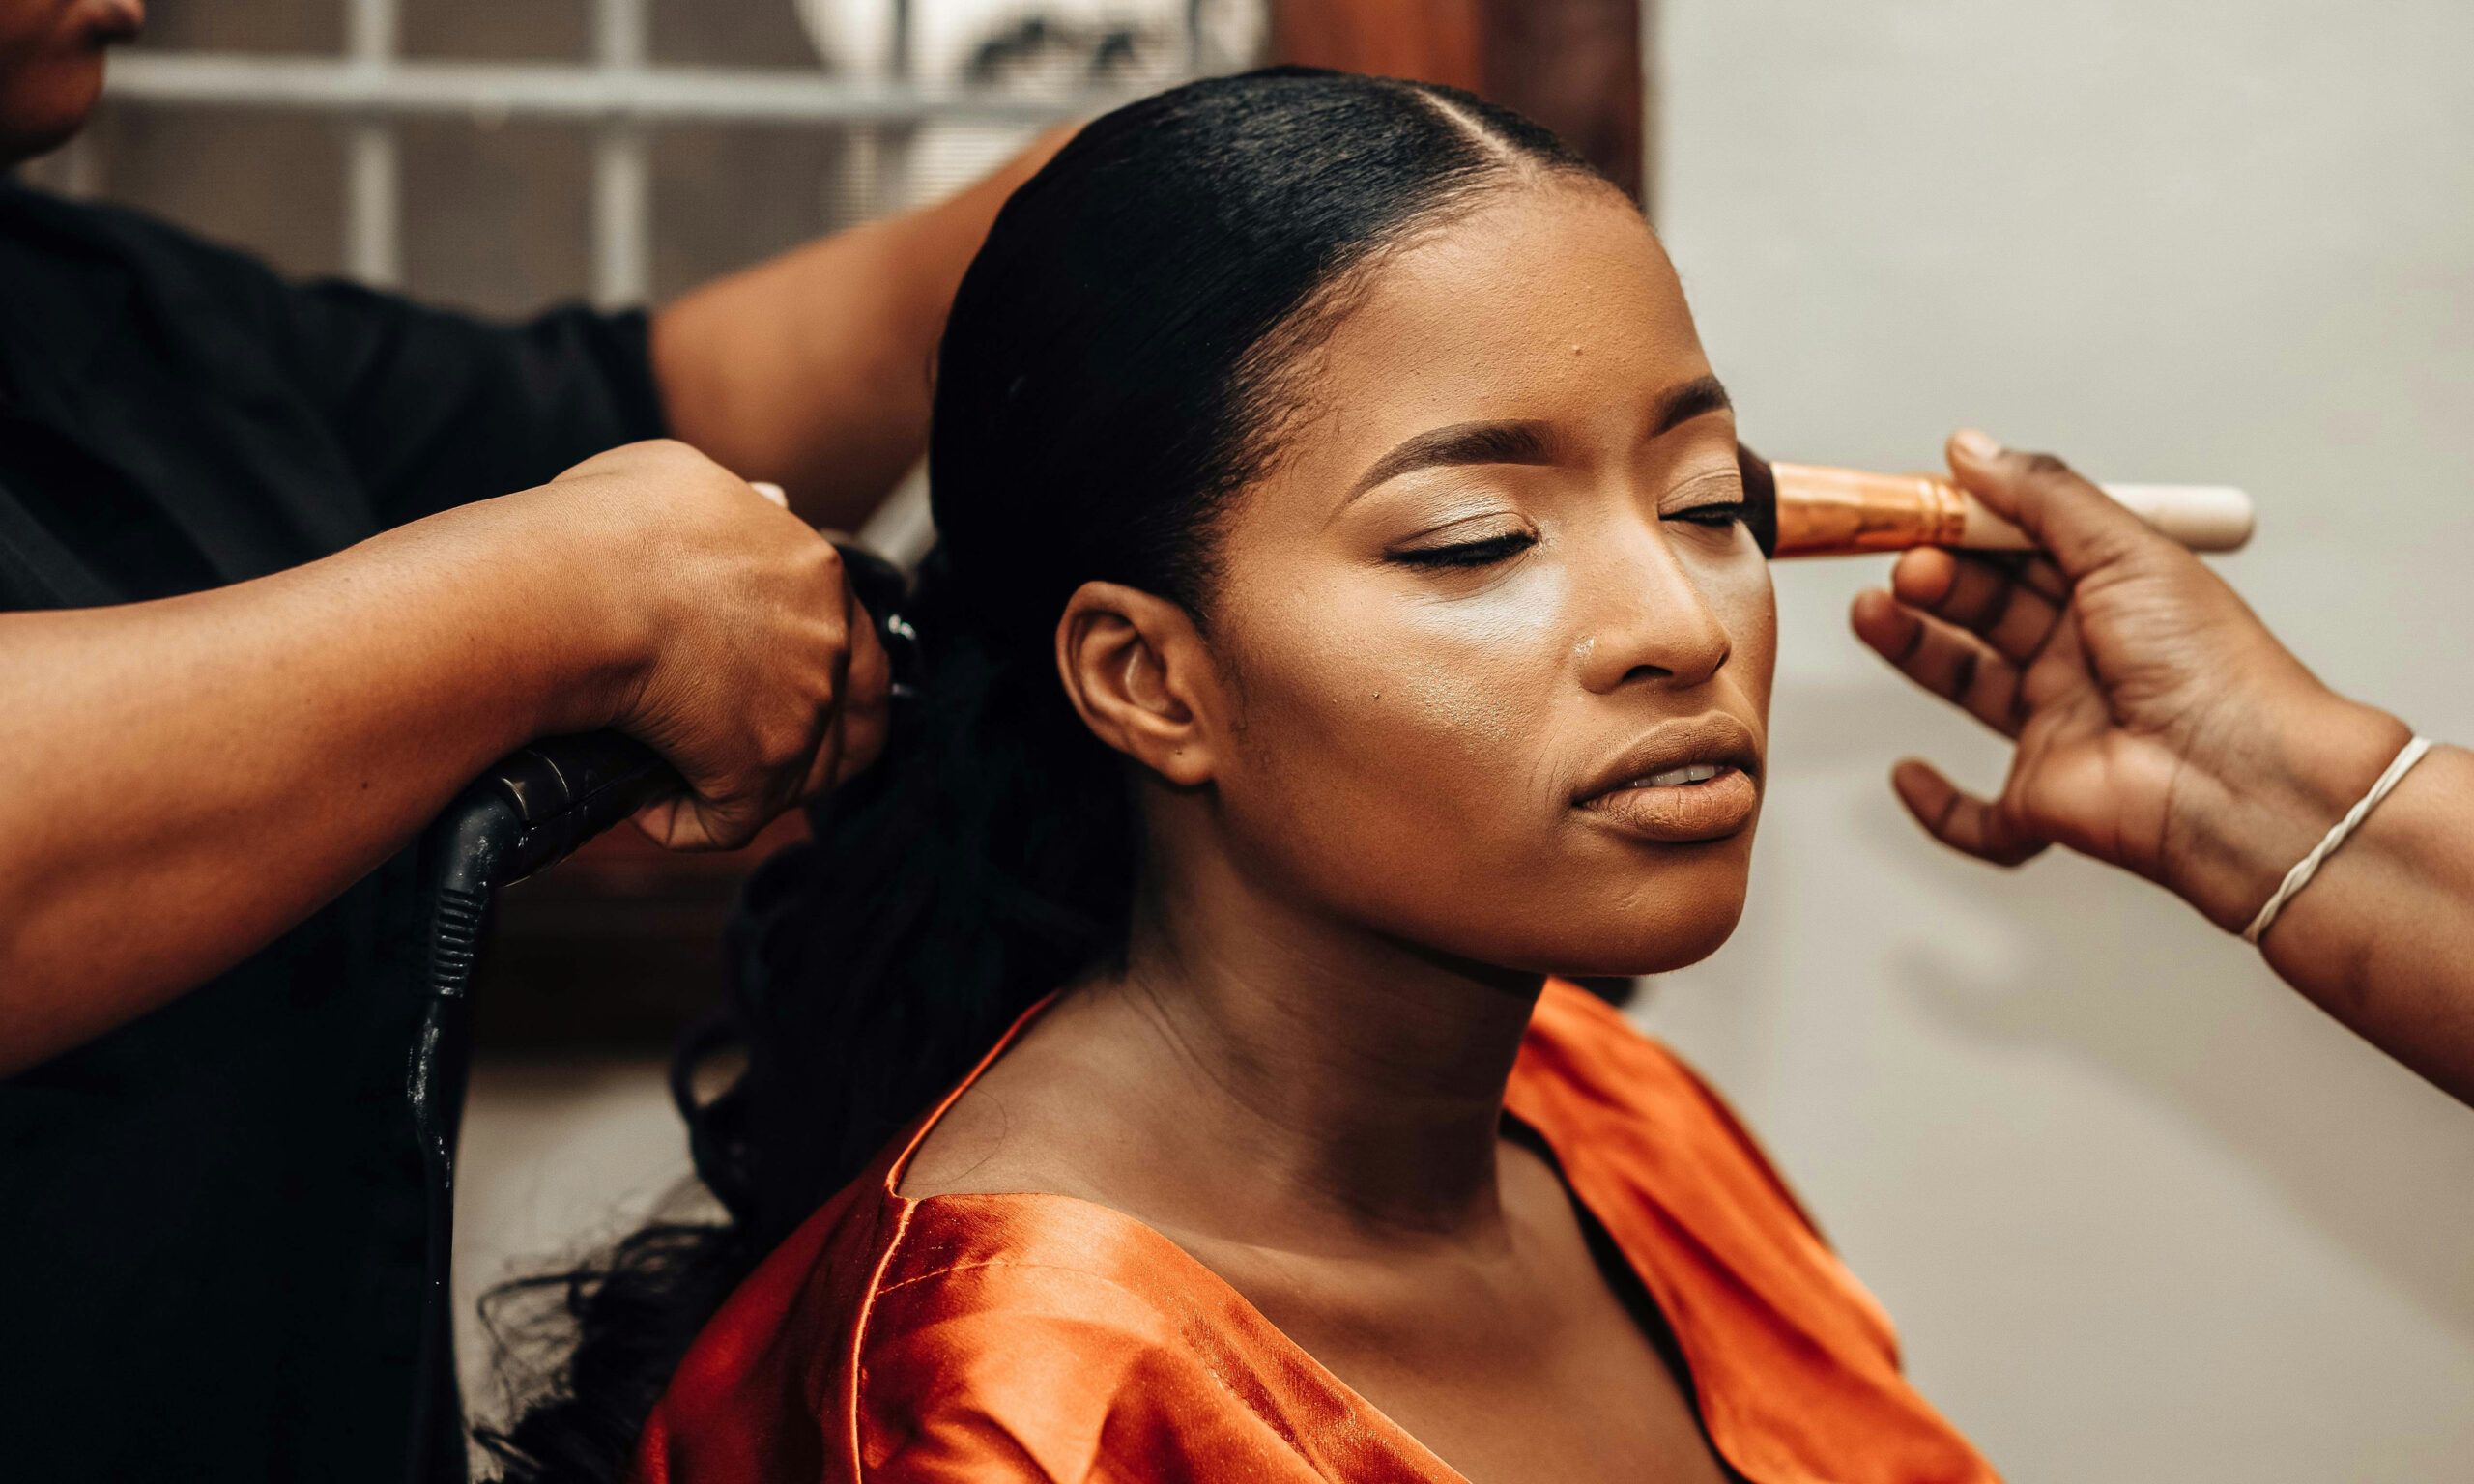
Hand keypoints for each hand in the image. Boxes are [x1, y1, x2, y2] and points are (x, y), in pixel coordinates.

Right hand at [535, 439, 891, 849]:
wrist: (574, 587)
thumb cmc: (603, 528)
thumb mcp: (683, 480)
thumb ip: (738, 505)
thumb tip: (772, 503)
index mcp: (815, 571)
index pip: (852, 641)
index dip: (820, 673)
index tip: (772, 687)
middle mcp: (826, 641)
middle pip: (850, 716)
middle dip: (807, 741)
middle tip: (742, 748)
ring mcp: (802, 709)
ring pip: (798, 777)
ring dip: (746, 784)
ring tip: (685, 779)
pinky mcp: (759, 768)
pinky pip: (727, 822)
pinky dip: (682, 820)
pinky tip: (642, 803)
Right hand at [1849, 429, 2407, 928]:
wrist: (2240, 777)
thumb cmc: (2211, 666)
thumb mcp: (2126, 551)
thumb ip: (2044, 496)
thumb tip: (1971, 448)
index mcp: (2114, 597)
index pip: (2024, 552)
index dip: (1970, 529)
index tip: (1923, 506)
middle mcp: (2085, 660)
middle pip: (1987, 610)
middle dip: (1938, 579)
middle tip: (1906, 562)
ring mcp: (2061, 731)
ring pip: (1967, 685)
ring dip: (1913, 647)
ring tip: (1874, 612)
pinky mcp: (2042, 803)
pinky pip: (1980, 817)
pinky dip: (1938, 805)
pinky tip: (1909, 774)